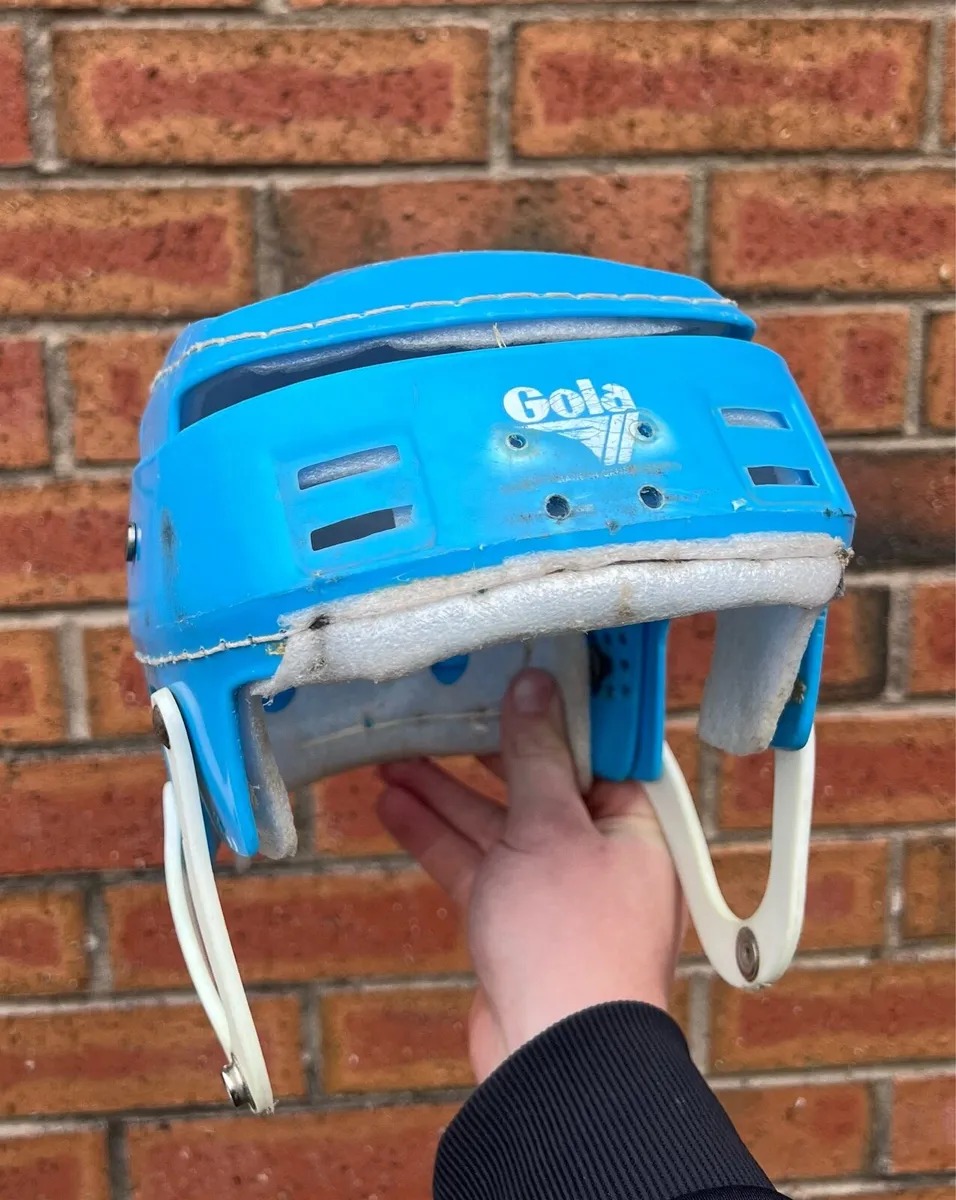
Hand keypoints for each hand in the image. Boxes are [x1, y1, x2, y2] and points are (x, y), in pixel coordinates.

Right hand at [377, 668, 685, 1082]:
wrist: (555, 1062)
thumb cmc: (572, 942)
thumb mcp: (550, 826)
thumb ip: (535, 755)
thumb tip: (535, 687)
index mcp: (633, 821)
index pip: (595, 746)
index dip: (554, 708)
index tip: (514, 670)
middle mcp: (598, 849)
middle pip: (535, 781)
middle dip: (481, 751)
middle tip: (437, 711)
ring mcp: (553, 887)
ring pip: (494, 823)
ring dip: (444, 791)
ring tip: (392, 755)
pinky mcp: (513, 919)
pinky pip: (473, 863)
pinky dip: (435, 837)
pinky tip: (394, 807)